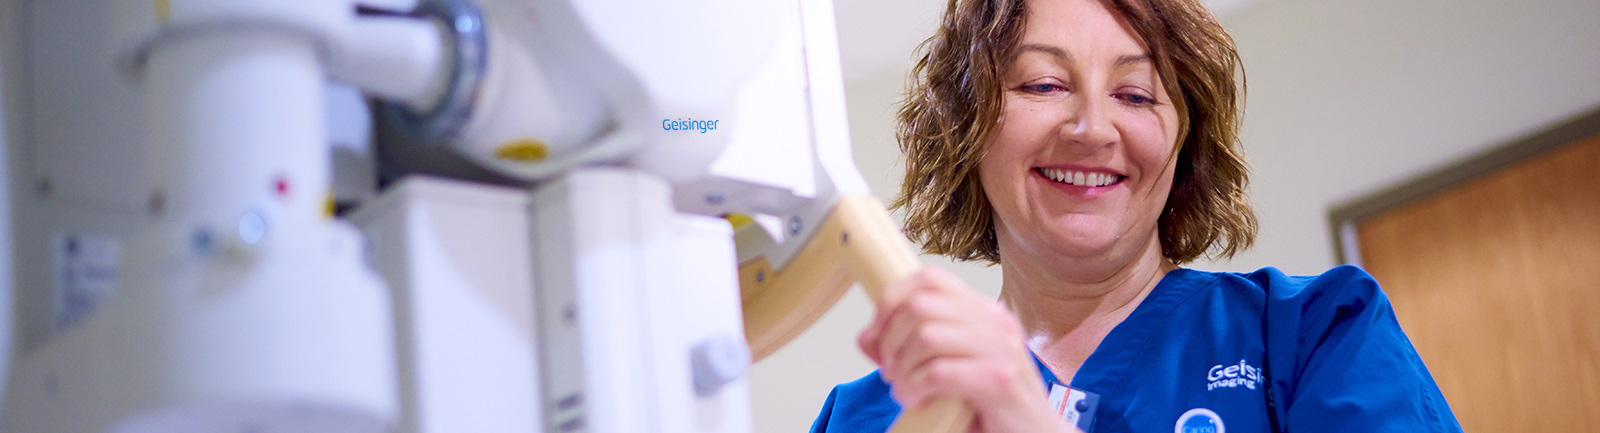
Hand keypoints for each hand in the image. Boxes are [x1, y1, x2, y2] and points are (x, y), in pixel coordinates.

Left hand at [858, 267, 1079, 432]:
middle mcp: (995, 322)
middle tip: (890, 370)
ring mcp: (1001, 348)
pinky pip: (938, 372)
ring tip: (903, 388)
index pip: (929, 278)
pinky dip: (915, 387)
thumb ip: (911, 348)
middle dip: (891, 339)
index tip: (878, 333)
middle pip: (920, 306)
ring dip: (902, 367)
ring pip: (926, 336)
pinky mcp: (999, 380)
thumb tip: (866, 337)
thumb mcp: (949, 367)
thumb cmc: (990, 403)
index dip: (892, 300)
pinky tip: (916, 401)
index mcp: (984, 311)